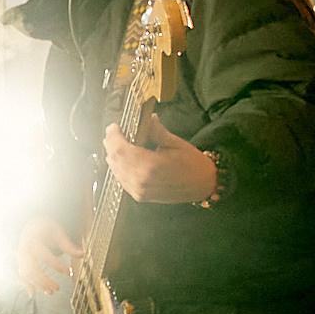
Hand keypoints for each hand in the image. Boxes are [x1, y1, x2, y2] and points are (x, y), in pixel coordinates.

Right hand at [17, 216, 80, 294]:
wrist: (31, 225)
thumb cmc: (46, 228)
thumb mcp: (57, 233)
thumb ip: (68, 245)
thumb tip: (82, 254)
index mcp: (33, 240)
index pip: (44, 256)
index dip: (57, 265)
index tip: (69, 272)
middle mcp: (24, 249)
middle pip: (32, 268)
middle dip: (44, 280)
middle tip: (57, 288)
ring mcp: (20, 257)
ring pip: (27, 274)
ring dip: (38, 284)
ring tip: (51, 291)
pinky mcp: (20, 263)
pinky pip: (22, 276)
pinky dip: (27, 285)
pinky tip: (33, 295)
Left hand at [103, 115, 217, 203]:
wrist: (203, 185)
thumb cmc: (193, 165)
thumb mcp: (175, 143)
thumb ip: (156, 131)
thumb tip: (147, 118)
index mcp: (150, 165)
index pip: (120, 149)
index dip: (113, 136)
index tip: (113, 127)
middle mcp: (142, 180)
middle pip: (115, 160)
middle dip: (111, 144)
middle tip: (112, 133)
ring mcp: (139, 191)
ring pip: (115, 171)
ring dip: (113, 156)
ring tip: (114, 144)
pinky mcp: (140, 196)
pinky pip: (121, 180)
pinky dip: (119, 168)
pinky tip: (121, 159)